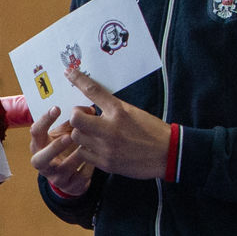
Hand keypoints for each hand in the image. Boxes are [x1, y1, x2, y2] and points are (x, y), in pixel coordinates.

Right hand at [30, 108, 93, 198]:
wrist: (69, 175)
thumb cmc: (65, 148)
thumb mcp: (63, 134)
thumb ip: (72, 122)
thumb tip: (90, 110)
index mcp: (39, 146)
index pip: (35, 133)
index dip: (44, 121)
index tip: (56, 109)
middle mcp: (43, 164)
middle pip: (40, 159)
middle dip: (55, 148)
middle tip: (69, 136)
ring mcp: (56, 177)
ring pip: (63, 169)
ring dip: (76, 156)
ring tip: (88, 146)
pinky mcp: (70, 186)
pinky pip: (80, 177)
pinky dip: (89, 166)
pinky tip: (96, 158)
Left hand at [55, 66, 171, 180]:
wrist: (167, 154)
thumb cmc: (151, 130)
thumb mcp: (133, 111)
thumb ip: (111, 107)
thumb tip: (92, 100)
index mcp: (119, 111)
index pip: (94, 91)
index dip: (79, 79)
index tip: (69, 72)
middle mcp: (110, 129)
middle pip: (76, 118)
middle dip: (77, 116)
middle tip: (87, 116)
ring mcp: (106, 148)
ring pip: (76, 136)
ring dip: (81, 132)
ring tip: (93, 132)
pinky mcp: (106, 163)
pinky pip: (83, 153)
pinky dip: (85, 148)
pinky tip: (96, 146)